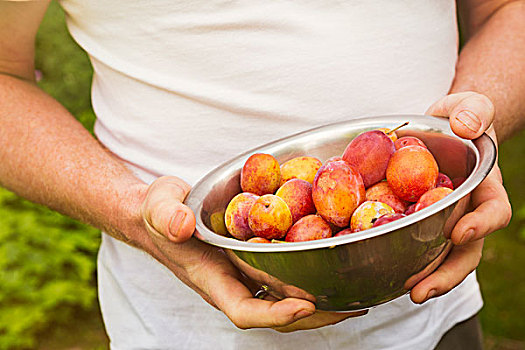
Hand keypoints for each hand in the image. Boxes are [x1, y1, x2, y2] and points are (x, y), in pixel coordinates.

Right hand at [139, 176, 365, 330]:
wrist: (161, 214)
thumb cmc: (158, 212)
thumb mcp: (158, 206)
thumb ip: (167, 216)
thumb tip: (182, 226)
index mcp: (211, 279)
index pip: (244, 310)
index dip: (276, 314)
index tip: (307, 304)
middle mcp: (231, 285)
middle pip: (275, 314)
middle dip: (313, 315)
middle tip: (351, 304)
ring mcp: (242, 277)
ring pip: (283, 300)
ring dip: (318, 303)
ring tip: (353, 295)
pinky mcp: (251, 263)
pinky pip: (282, 278)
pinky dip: (307, 278)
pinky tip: (330, 268)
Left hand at [410, 91, 511, 302]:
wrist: (440, 130)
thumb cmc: (458, 119)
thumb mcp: (469, 105)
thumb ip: (473, 110)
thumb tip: (467, 126)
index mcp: (485, 187)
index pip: (493, 211)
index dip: (482, 225)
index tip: (460, 232)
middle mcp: (466, 212)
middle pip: (465, 251)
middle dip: (446, 273)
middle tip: (421, 290)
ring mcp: (441, 221)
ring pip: (438, 256)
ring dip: (424, 278)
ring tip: (404, 292)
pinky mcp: (415, 222)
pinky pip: (409, 242)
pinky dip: (397, 256)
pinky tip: (377, 268)